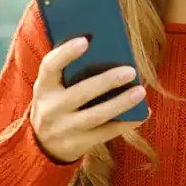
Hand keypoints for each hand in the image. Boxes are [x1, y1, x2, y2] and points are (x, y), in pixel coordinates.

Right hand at [30, 37, 148, 162]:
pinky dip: (126, 123)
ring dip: (121, 103)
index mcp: (43, 86)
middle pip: (80, 93)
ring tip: (140, 91)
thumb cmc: (57, 102)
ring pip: (96, 116)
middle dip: (107, 81)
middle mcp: (50, 108)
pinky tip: (142, 113)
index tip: (86, 40)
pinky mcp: (77, 145)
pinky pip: (105, 133)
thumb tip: (107, 48)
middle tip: (131, 70)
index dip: (66, 53)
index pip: (50, 66)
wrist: (42, 144)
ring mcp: (63, 129)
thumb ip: (71, 70)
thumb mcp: (54, 87)